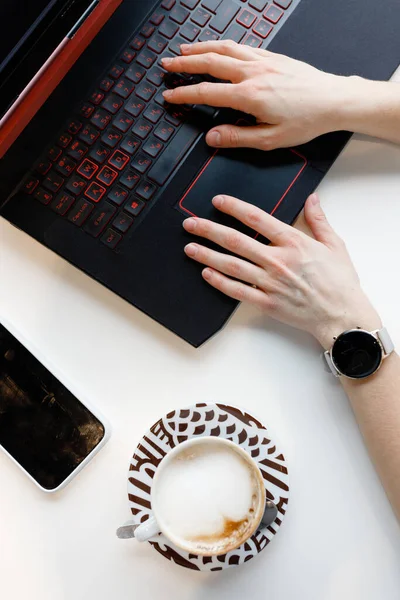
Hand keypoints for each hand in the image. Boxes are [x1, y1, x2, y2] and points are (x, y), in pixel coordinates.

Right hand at [162, 40, 358, 150]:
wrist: (333, 100)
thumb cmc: (307, 120)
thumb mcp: (270, 140)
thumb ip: (237, 138)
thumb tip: (212, 138)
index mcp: (249, 96)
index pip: (207, 93)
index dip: (183, 94)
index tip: (169, 96)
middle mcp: (253, 73)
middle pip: (210, 62)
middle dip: (184, 63)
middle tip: (167, 64)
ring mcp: (263, 61)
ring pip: (224, 48)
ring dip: (201, 48)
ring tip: (184, 50)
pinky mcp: (273, 56)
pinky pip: (242, 46)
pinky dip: (223, 44)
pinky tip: (217, 46)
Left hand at [183, 194, 380, 347]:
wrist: (341, 315)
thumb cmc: (339, 282)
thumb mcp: (334, 245)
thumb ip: (319, 220)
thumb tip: (312, 199)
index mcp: (294, 243)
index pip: (257, 219)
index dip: (234, 208)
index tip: (218, 202)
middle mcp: (278, 260)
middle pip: (236, 241)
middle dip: (209, 230)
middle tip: (190, 223)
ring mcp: (270, 283)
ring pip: (231, 265)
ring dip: (207, 255)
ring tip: (189, 247)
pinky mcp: (266, 302)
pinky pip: (237, 291)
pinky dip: (219, 282)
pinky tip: (206, 274)